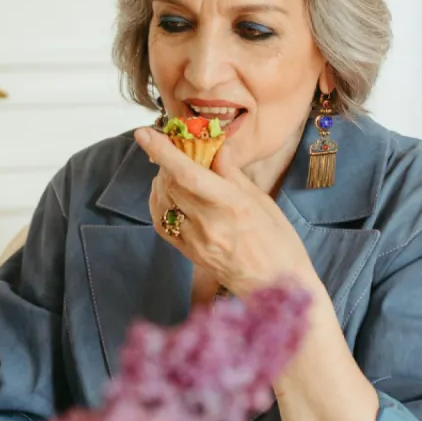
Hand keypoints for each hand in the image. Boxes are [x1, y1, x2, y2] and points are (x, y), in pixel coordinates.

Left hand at [133, 126, 319, 295]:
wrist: (275, 286)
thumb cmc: (278, 241)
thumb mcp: (263, 201)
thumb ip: (233, 174)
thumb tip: (214, 147)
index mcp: (231, 205)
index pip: (187, 173)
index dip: (162, 151)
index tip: (144, 133)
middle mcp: (208, 223)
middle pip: (170, 184)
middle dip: (165, 161)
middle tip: (173, 148)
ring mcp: (194, 241)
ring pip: (162, 201)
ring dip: (162, 180)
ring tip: (174, 171)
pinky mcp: (188, 253)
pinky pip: (162, 222)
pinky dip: (159, 202)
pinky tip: (168, 193)